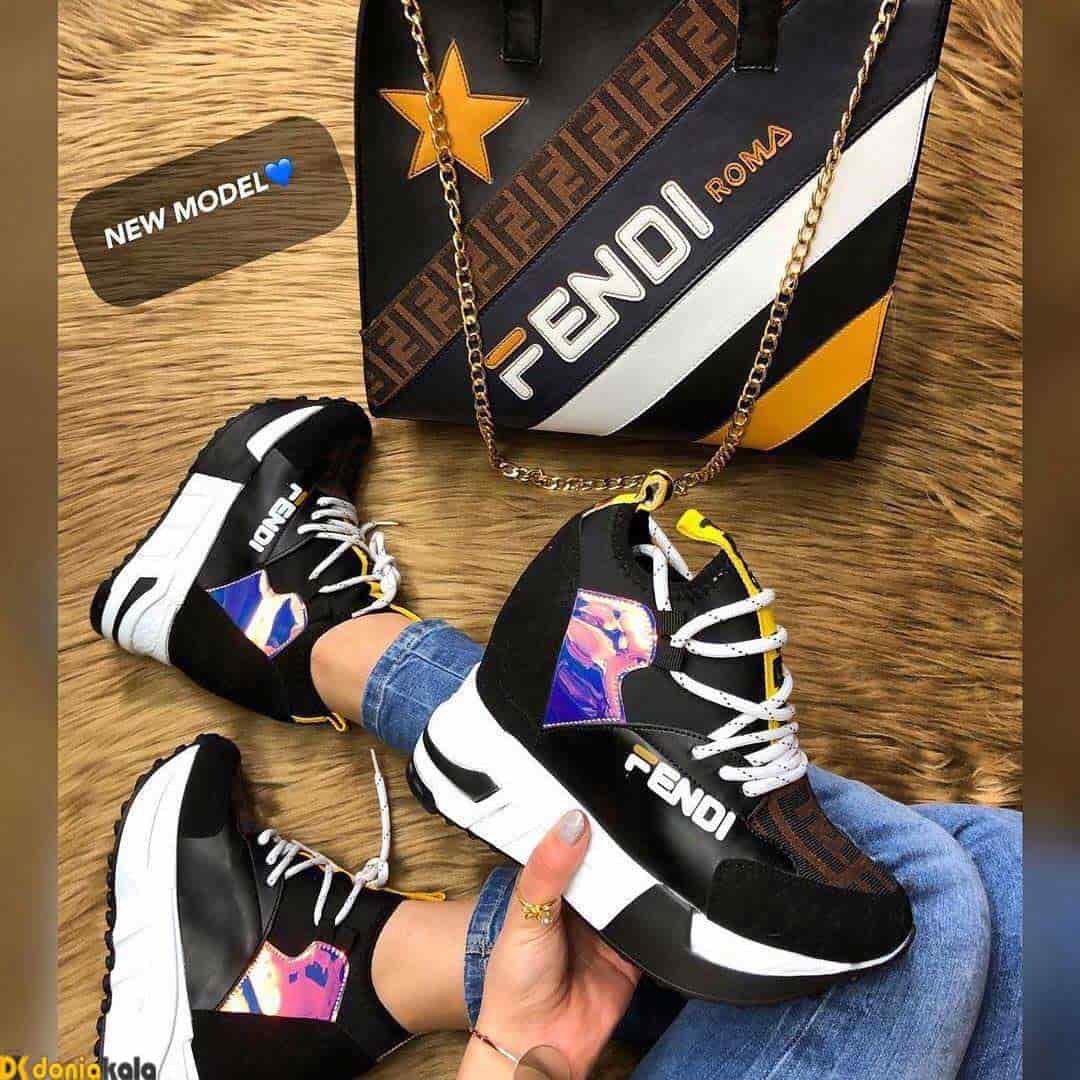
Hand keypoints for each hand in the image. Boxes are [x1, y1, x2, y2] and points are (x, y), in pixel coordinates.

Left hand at [461, 810, 641, 1078]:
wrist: (536, 1044)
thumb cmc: (515, 979)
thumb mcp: (525, 913)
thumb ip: (548, 869)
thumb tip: (573, 822)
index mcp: (551, 887)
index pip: (574, 843)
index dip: (588, 821)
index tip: (608, 793)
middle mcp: (582, 905)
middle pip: (610, 865)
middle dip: (623, 848)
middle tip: (643, 815)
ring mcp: (609, 929)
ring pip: (635, 892)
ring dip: (644, 878)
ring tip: (662, 846)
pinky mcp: (633, 956)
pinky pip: (655, 930)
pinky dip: (663, 916)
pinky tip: (670, 893)